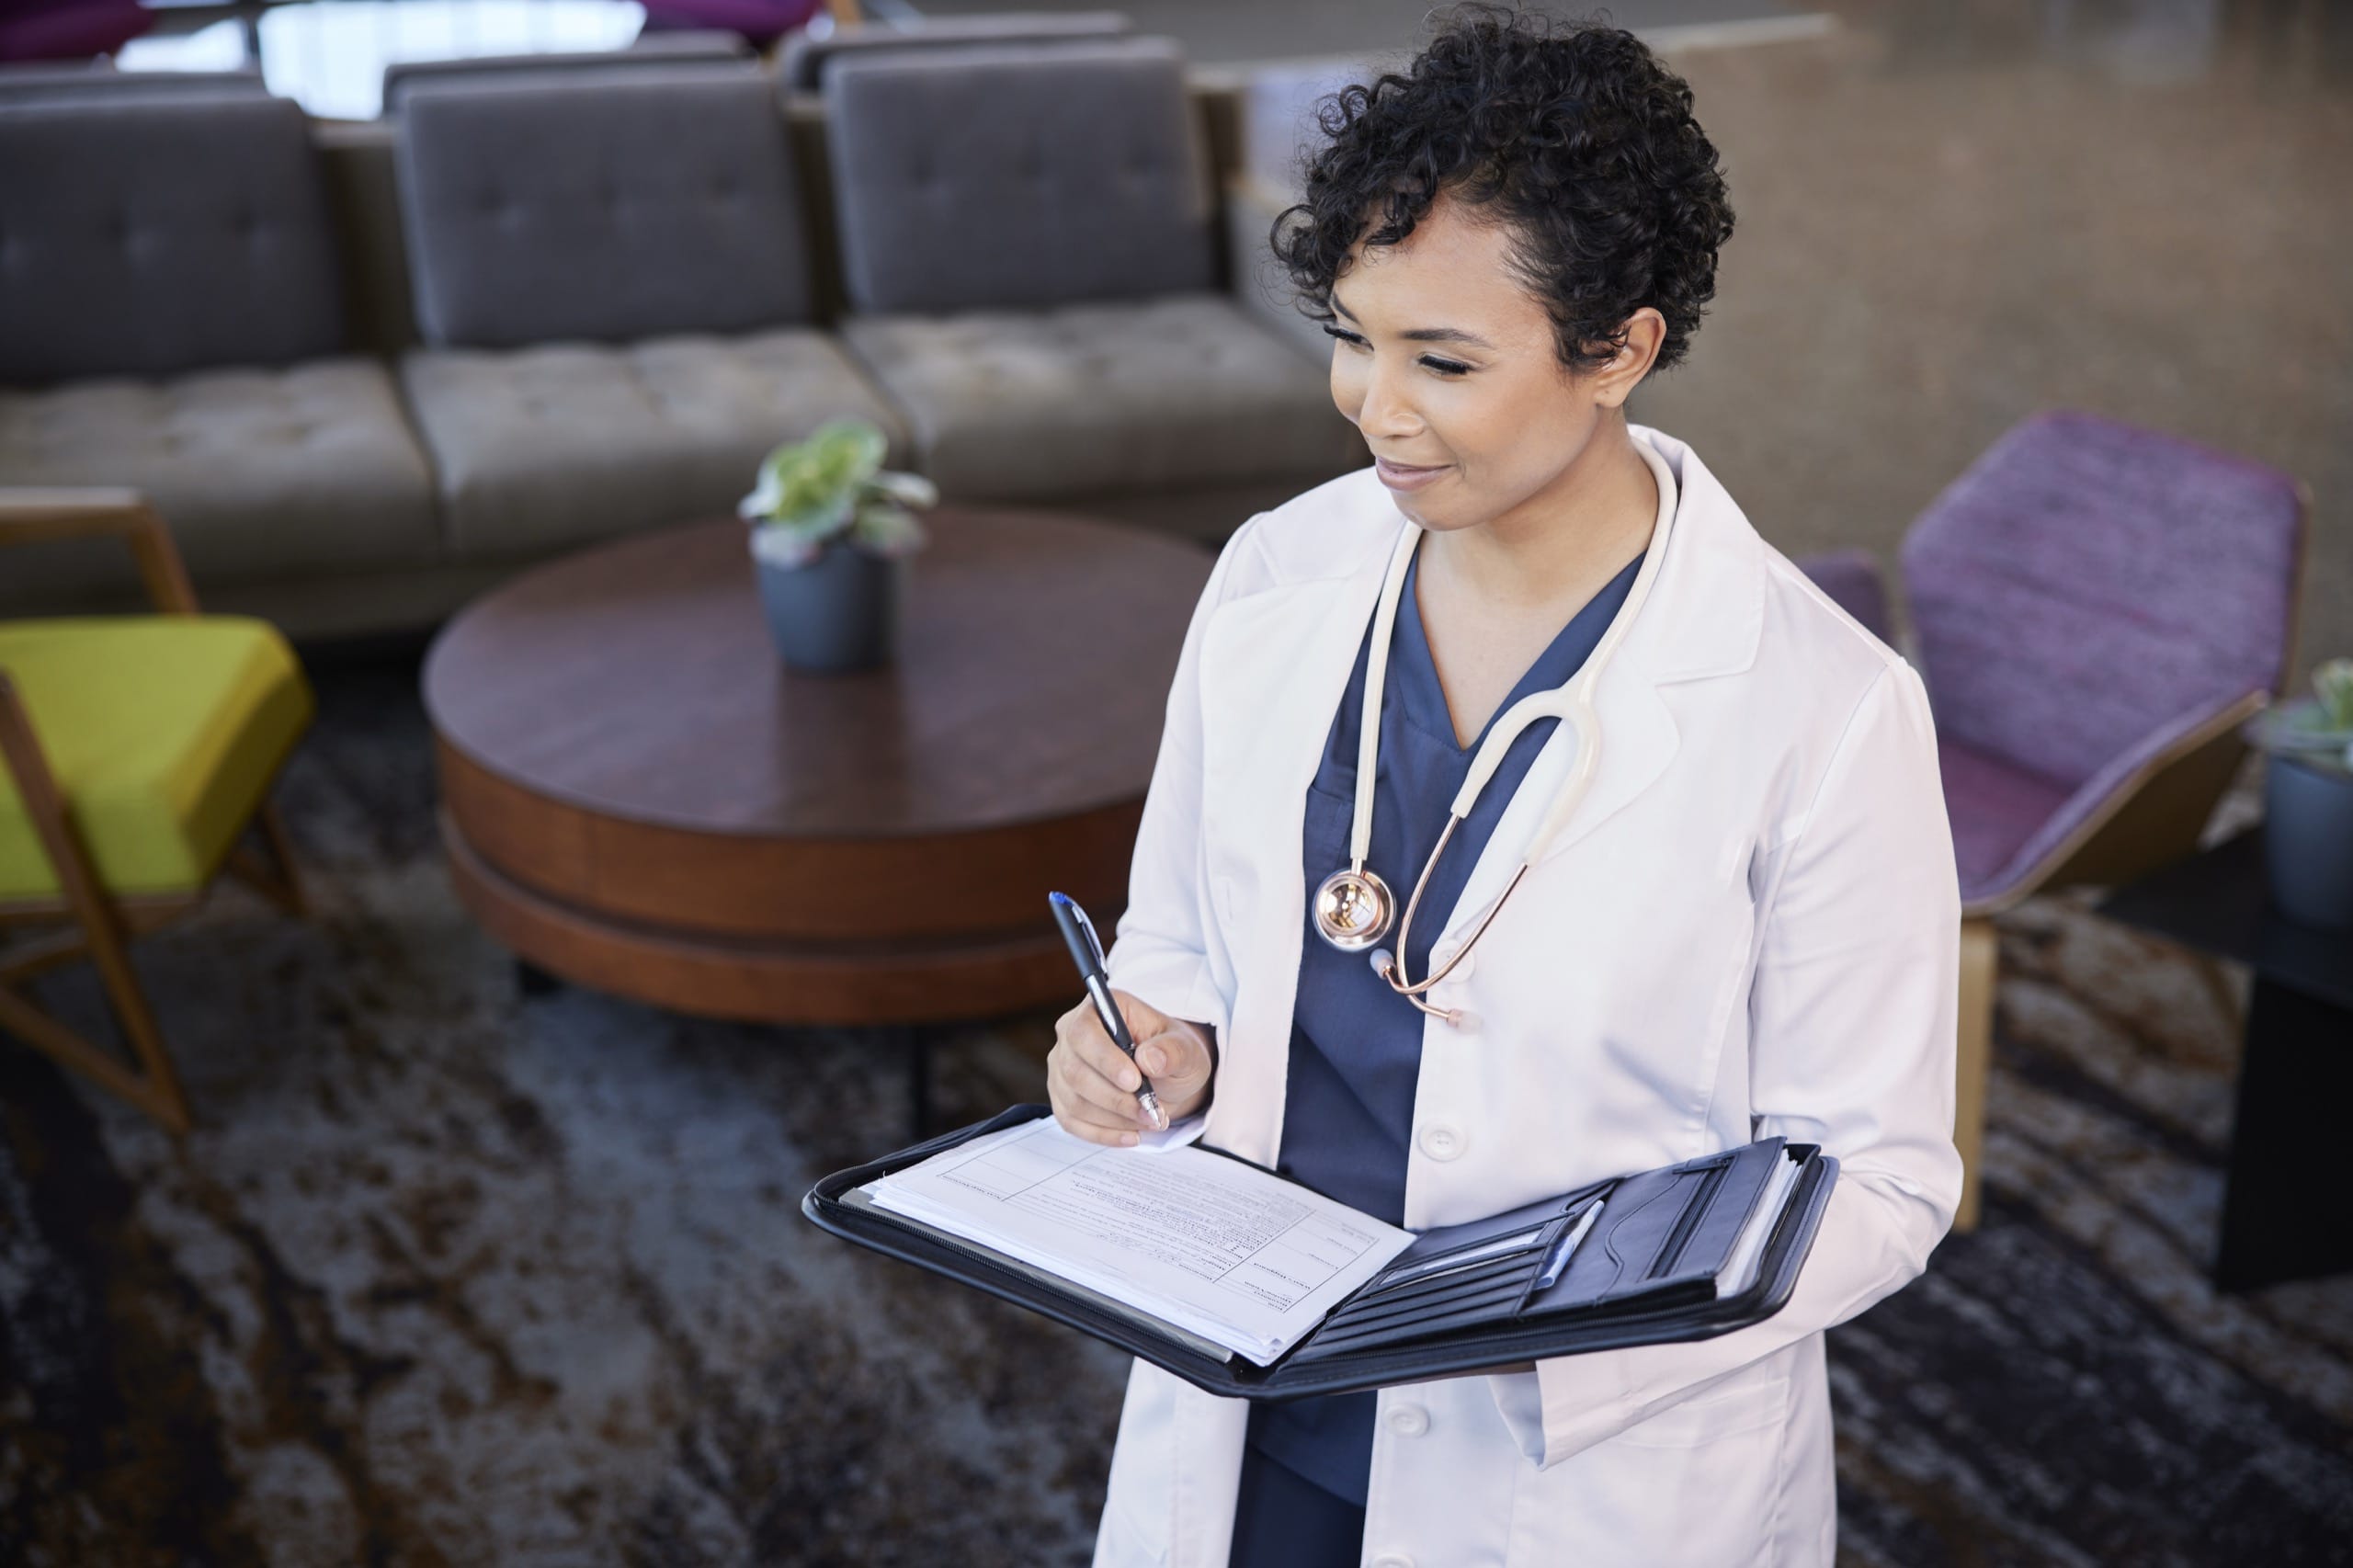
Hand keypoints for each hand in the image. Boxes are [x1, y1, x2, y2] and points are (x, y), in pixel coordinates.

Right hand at [1048, 987, 1215, 1146]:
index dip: (1105, 1059)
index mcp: (1098, 1009)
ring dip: (1114, 1118)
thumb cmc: (1171, 1054)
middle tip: (1151, 1111)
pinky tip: (1132, 1135)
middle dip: (1115, 1098)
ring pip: (1074, 1101)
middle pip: (1074, 1071)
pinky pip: (1073, 1122)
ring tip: (1150, 1120)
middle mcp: (1071, 1035)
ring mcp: (1062, 1068)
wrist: (1166, 1077)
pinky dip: (1104, 1134)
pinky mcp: (1063, 1098)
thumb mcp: (1186, 1048)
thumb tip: (1149, 1059)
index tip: (1135, 1082)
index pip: (1084, 1032)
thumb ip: (1172, 1050)